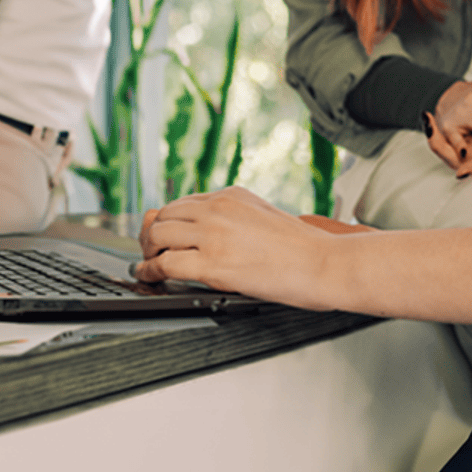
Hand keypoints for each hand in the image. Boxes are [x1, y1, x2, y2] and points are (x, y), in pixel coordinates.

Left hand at [134, 187, 342, 309]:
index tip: (162, 234)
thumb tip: (206, 231)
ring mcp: (213, 235)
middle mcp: (218, 209)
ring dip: (148, 250)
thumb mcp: (263, 217)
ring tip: (148, 263)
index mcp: (231, 196)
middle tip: (151, 251)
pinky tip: (149, 275)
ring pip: (158, 235)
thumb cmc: (302, 247)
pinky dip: (150, 270)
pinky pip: (165, 264)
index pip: (183, 203)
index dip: (168, 221)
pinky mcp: (212, 264)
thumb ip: (233, 219)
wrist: (323, 262)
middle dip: (152, 234)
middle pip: (165, 215)